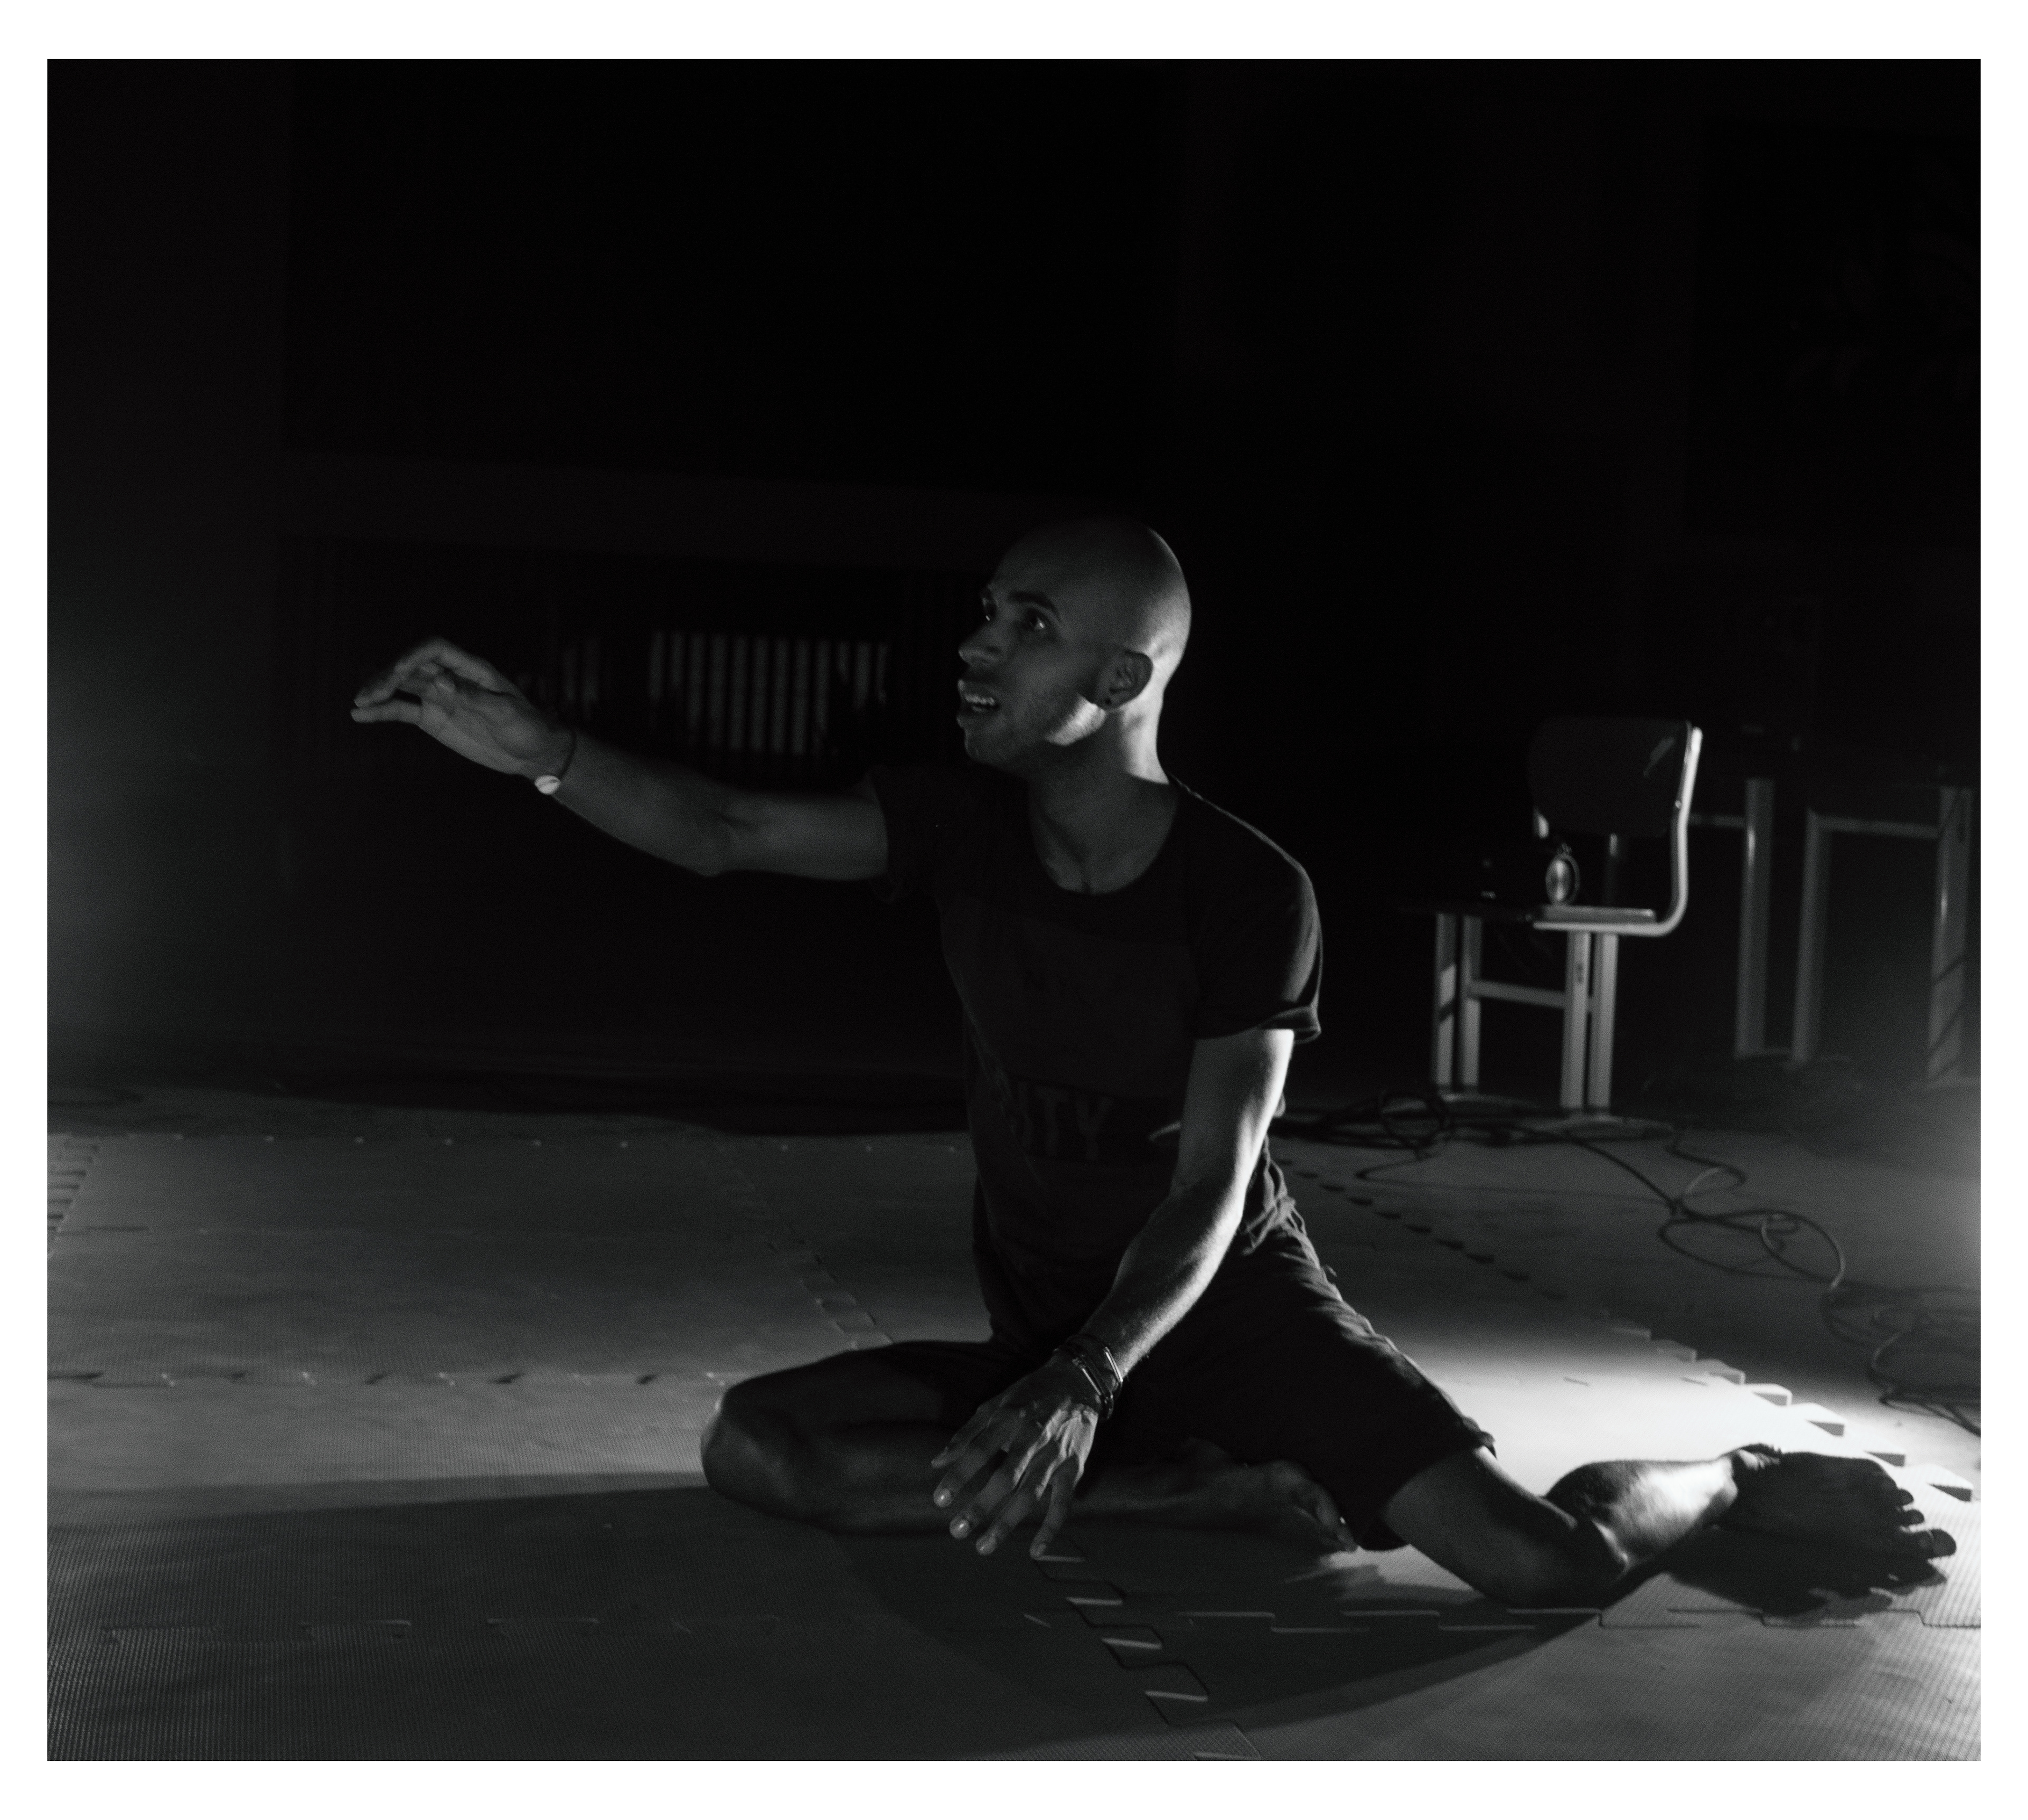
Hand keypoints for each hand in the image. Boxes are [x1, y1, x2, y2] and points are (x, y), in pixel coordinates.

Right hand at [350, 638, 570, 776]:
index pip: (435, 650)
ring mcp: (439, 697)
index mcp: (471, 668)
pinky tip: (360, 715)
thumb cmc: (527, 727)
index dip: (414, 656)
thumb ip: (473, 697)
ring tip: (359, 700)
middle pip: (412, 667)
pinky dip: (383, 711)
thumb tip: (441, 683)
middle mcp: (450, 678)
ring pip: (402, 686)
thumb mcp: (506, 712)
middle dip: (389, 675)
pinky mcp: (433, 718)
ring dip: (379, 690)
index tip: (397, 672)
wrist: (532, 752)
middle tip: (370, 692)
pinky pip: (403, 711)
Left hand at [930, 1360, 1098, 1558]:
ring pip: (1030, 1494)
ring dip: (1007, 1522)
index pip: (978, 1451)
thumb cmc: (1029, 1394)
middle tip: (957, 1531)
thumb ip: (967, 1433)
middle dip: (980, 1506)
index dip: (958, 1476)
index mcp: (1008, 1419)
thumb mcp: (996, 1403)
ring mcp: (1055, 1455)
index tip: (939, 1500)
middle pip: (1004, 1478)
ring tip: (984, 1547)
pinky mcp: (1073, 1468)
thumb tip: (937, 1461)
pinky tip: (1035, 1550)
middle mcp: (1032, 1438)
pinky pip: (1063, 1503)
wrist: (1078, 1383)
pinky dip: (1051, 1528)